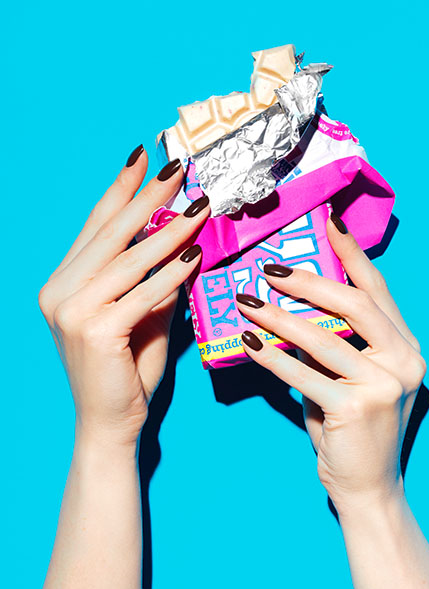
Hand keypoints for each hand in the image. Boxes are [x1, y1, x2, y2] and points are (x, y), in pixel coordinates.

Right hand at [38, 146, 209, 445]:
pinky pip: (142, 293)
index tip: (144, 155)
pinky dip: (170, 273)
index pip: (97, 226)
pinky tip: (194, 254)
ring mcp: (72, 310)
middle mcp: (59, 290)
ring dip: (168, 230)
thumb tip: (182, 242)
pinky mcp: (95, 331)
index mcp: (64, 282)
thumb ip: (152, 281)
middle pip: (111, 232)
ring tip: (198, 206)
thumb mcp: (140, 316)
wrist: (109, 422)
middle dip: (147, 195)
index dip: (122, 188)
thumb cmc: (126, 370)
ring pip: (129, 258)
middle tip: (178, 166)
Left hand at [235, 214, 425, 516]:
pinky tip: (248, 341)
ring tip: (247, 302)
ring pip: (324, 337)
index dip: (351, 254)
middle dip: (309, 282)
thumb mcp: (349, 380)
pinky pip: (304, 374)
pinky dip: (273, 356)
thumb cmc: (352, 429)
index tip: (327, 221)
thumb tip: (290, 308)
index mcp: (405, 347)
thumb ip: (332, 344)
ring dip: (280, 317)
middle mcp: (404, 361)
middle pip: (355, 304)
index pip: (377, 290)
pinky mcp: (358, 409)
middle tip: (271, 268)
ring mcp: (385, 386)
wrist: (367, 487)